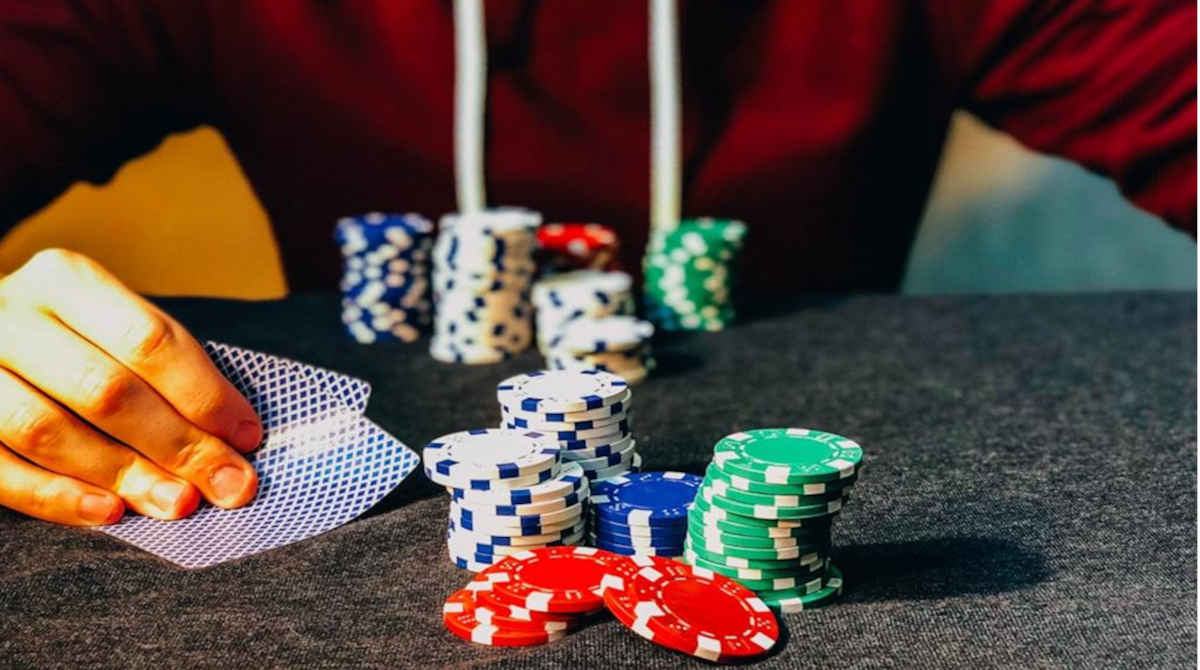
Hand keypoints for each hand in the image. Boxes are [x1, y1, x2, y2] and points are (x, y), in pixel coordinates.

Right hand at [0, 249, 261, 524]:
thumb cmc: (67, 341)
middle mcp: (10, 315)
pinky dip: (57, 497)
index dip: (204, 394)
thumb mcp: (108, 326)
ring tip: (178, 503)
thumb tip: (234, 438)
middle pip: (105, 389)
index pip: (148, 339)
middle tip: (228, 485)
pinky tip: (109, 514)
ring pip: (47, 430)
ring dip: (123, 475)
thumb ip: (162, 370)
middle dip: (177, 445)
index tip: (248, 437)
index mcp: (65, 280)